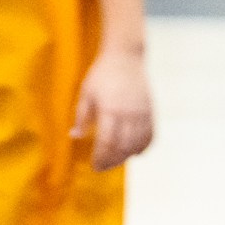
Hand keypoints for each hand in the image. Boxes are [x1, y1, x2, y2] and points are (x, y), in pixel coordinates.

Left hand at [73, 48, 153, 170]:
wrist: (126, 56)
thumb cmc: (101, 75)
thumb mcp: (86, 94)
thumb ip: (81, 117)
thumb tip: (74, 136)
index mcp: (110, 109)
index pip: (107, 142)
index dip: (101, 158)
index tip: (95, 166)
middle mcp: (129, 113)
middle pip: (123, 146)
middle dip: (112, 161)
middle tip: (102, 167)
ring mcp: (142, 112)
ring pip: (138, 143)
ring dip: (127, 156)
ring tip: (116, 161)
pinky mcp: (150, 110)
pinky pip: (150, 135)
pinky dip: (143, 147)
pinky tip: (134, 153)